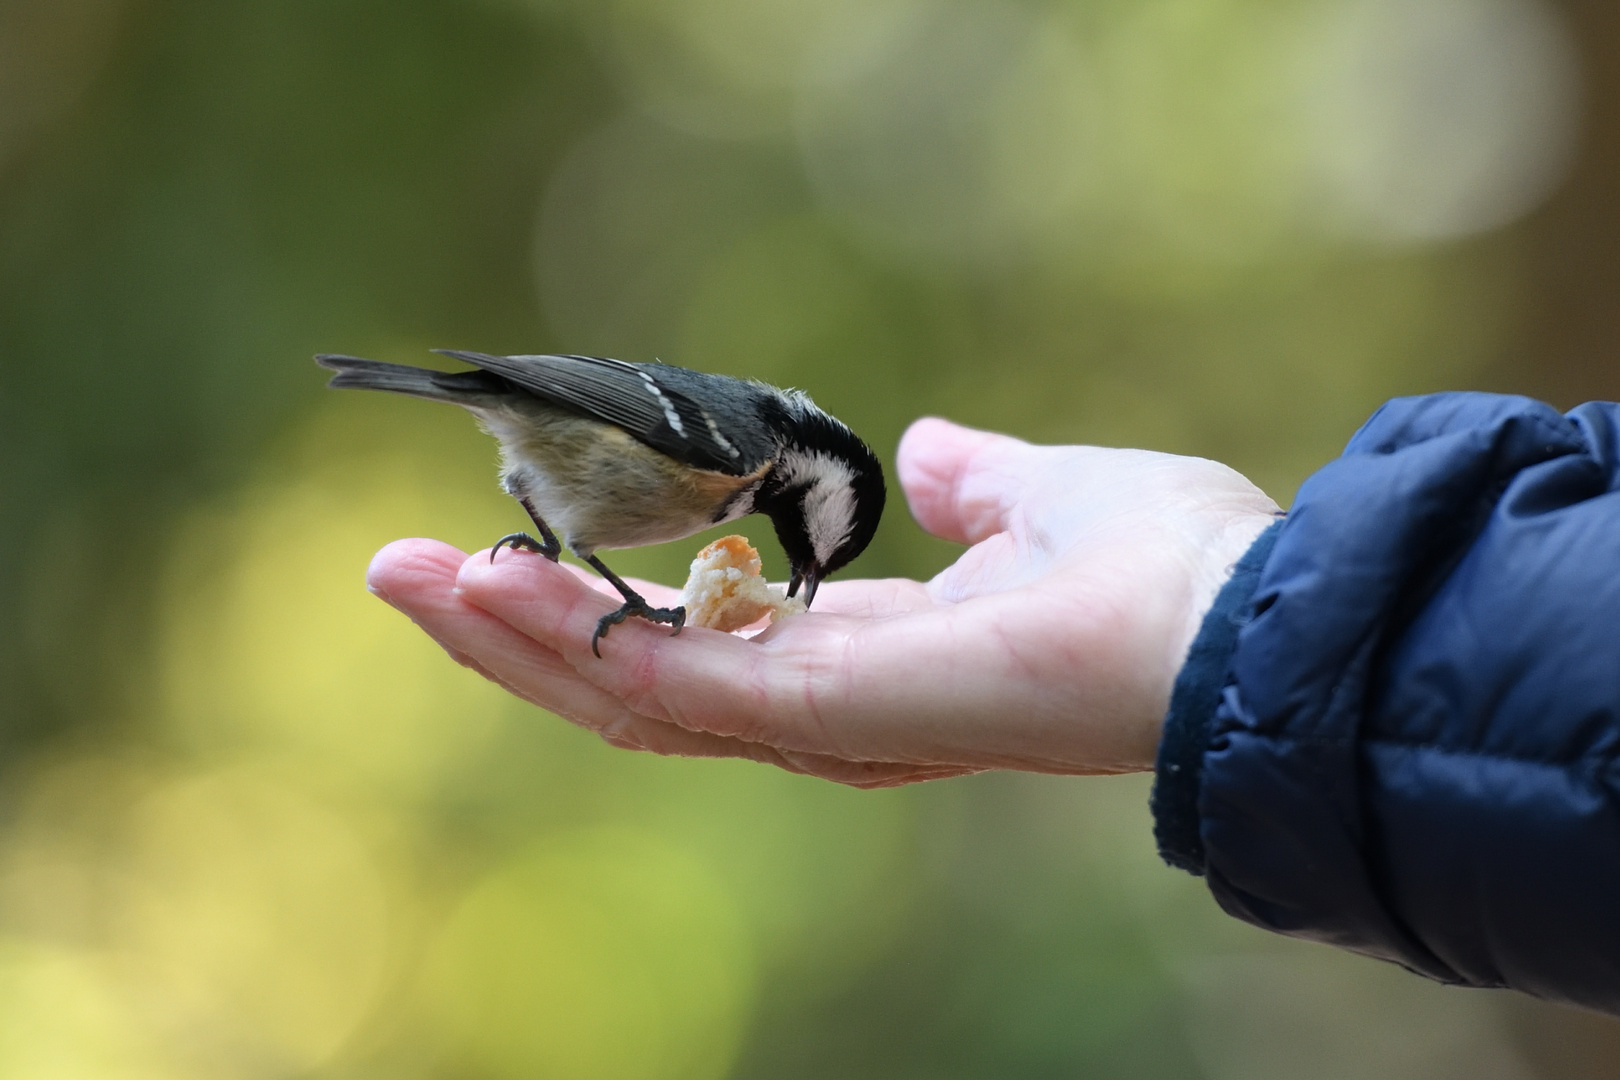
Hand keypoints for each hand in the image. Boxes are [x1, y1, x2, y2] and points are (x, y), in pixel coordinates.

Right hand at [366, 418, 1279, 787]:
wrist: (1234, 625)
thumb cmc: (1160, 568)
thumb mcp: (1040, 495)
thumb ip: (968, 484)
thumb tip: (926, 453)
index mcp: (866, 657)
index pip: (695, 645)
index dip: (598, 604)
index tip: (505, 544)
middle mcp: (825, 711)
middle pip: (633, 687)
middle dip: (514, 636)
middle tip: (401, 571)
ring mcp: (822, 725)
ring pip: (630, 700)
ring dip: (514, 641)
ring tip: (415, 578)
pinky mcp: (829, 718)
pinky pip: (676, 688)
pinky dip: (580, 643)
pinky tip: (498, 589)